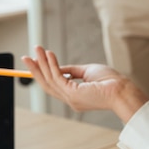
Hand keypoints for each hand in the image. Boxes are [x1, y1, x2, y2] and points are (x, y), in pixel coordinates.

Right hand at [22, 46, 148, 122]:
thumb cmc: (111, 81)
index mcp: (74, 96)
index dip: (42, 74)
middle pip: (47, 84)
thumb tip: (59, 65)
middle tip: (26, 56)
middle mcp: (70, 99)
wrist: (123, 90)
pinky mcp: (73, 94)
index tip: (34, 61)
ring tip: (37, 49)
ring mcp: (70, 98)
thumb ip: (73, 70)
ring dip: (41, 64)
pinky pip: (58, 77)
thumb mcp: (88, 72)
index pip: (53, 85)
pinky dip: (52, 65)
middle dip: (36, 69)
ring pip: (50, 80)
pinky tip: (49, 54)